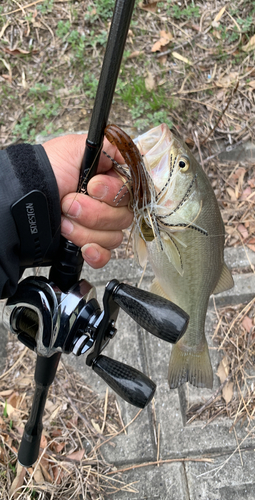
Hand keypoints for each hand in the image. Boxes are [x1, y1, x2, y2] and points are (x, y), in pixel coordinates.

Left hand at [43, 134, 132, 267]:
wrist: (21, 201)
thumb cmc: (45, 173)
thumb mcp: (73, 148)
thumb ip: (107, 146)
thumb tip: (127, 154)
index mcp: (107, 183)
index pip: (129, 193)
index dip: (111, 192)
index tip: (91, 186)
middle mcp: (105, 205)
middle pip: (123, 217)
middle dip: (93, 212)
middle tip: (68, 203)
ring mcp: (97, 227)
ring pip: (113, 237)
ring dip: (85, 230)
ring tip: (63, 220)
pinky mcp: (87, 245)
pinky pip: (105, 256)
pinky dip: (96, 253)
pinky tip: (84, 248)